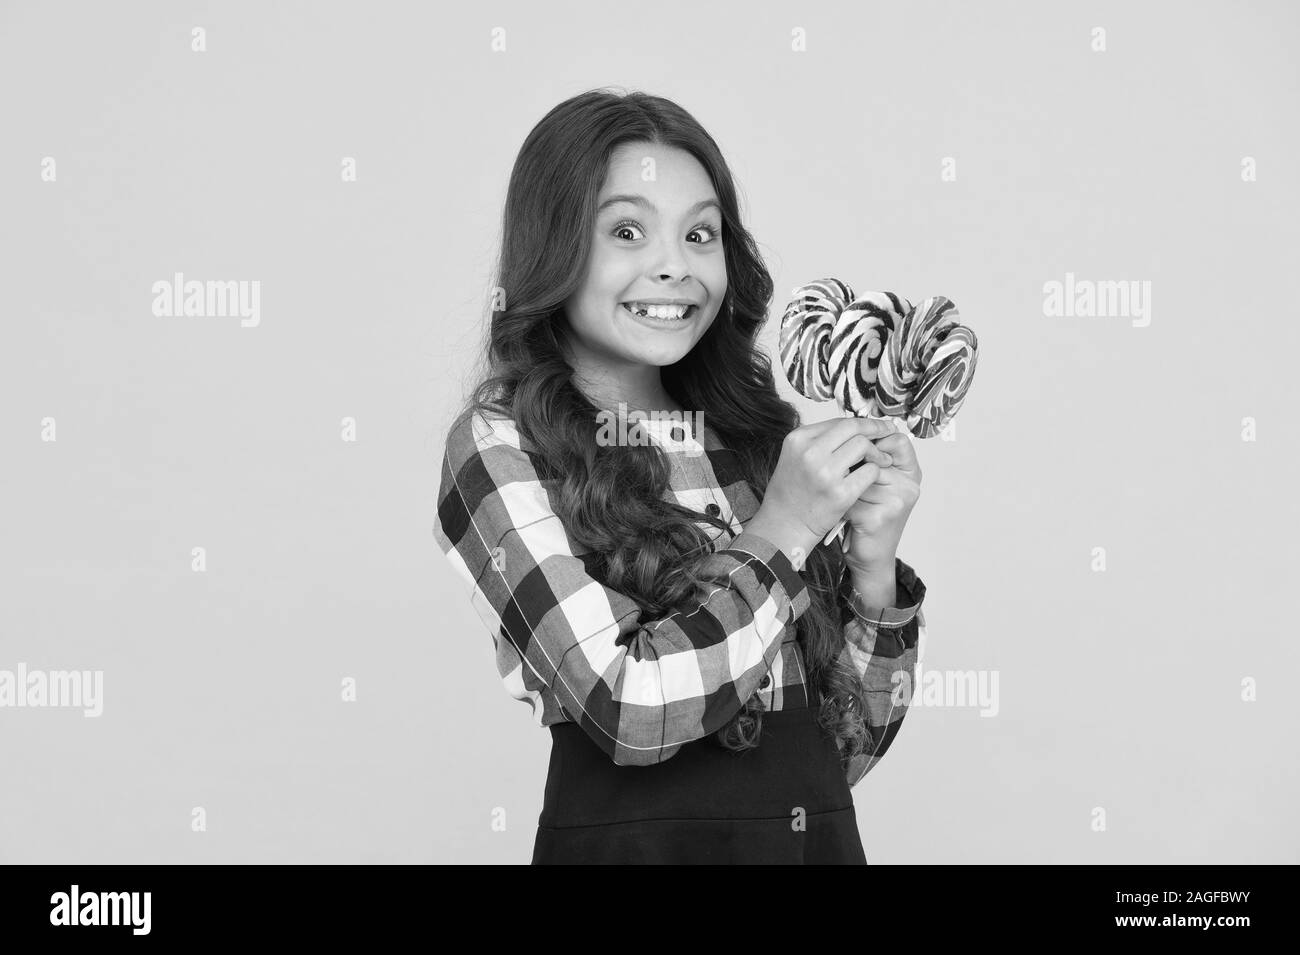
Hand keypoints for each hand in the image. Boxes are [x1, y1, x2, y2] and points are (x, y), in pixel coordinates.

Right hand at [748, 416, 897, 565]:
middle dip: (876, 430)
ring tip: (881, 460)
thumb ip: (820, 441)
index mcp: (798, 439)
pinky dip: (875, 471)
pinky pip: (869, 472)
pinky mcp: (839, 493)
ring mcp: (824, 473)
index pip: (839, 422)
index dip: (863, 423)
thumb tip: (856, 428)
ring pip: (863, 446)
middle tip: (888, 434)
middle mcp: (809, 453)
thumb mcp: (796, 457)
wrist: (784, 525)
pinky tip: (873, 477)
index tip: (877, 426)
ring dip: (877, 452)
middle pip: (854, 429)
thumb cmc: (791, 492)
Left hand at [843, 420, 921, 575]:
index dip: (873, 440)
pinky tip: (841, 515)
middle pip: (874, 457)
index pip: (898, 440)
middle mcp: (909, 485)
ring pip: (858, 477)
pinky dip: (839, 504)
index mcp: (911, 473)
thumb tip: (849, 426)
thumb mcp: (873, 483)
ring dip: (843, 486)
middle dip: (852, 466)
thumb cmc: (867, 514)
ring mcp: (897, 501)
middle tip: (840, 477)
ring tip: (842, 499)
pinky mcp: (880, 517)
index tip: (855, 450)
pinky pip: (849, 496)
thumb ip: (870, 458)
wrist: (870, 556)